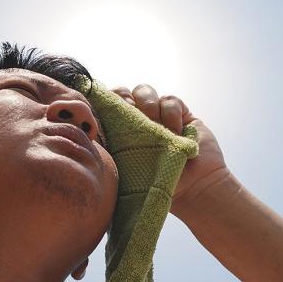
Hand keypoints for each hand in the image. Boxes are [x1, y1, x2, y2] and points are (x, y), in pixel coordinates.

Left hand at [111, 84, 230, 215]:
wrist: (194, 191)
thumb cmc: (155, 188)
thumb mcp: (123, 171)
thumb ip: (107, 149)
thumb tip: (87, 131)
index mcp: (117, 134)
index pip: (102, 107)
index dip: (102, 102)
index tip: (106, 112)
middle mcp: (136, 121)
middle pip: (121, 92)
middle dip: (123, 98)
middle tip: (130, 114)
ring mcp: (158, 116)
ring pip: (143, 90)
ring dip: (148, 105)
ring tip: (156, 126)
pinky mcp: (180, 114)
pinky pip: (169, 100)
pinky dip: (171, 113)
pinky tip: (176, 132)